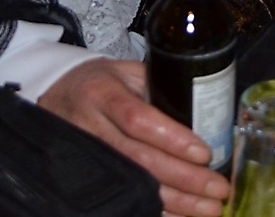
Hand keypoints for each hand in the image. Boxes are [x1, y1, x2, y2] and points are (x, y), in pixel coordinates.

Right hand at [38, 58, 229, 216]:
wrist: (55, 96)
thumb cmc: (101, 83)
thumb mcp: (126, 72)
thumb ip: (158, 88)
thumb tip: (205, 112)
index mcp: (102, 94)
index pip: (138, 120)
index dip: (172, 139)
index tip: (204, 153)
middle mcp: (90, 128)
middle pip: (140, 159)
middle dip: (183, 178)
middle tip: (218, 188)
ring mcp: (86, 156)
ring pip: (133, 185)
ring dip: (176, 201)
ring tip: (209, 208)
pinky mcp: (86, 179)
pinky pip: (124, 199)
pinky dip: (156, 211)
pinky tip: (182, 215)